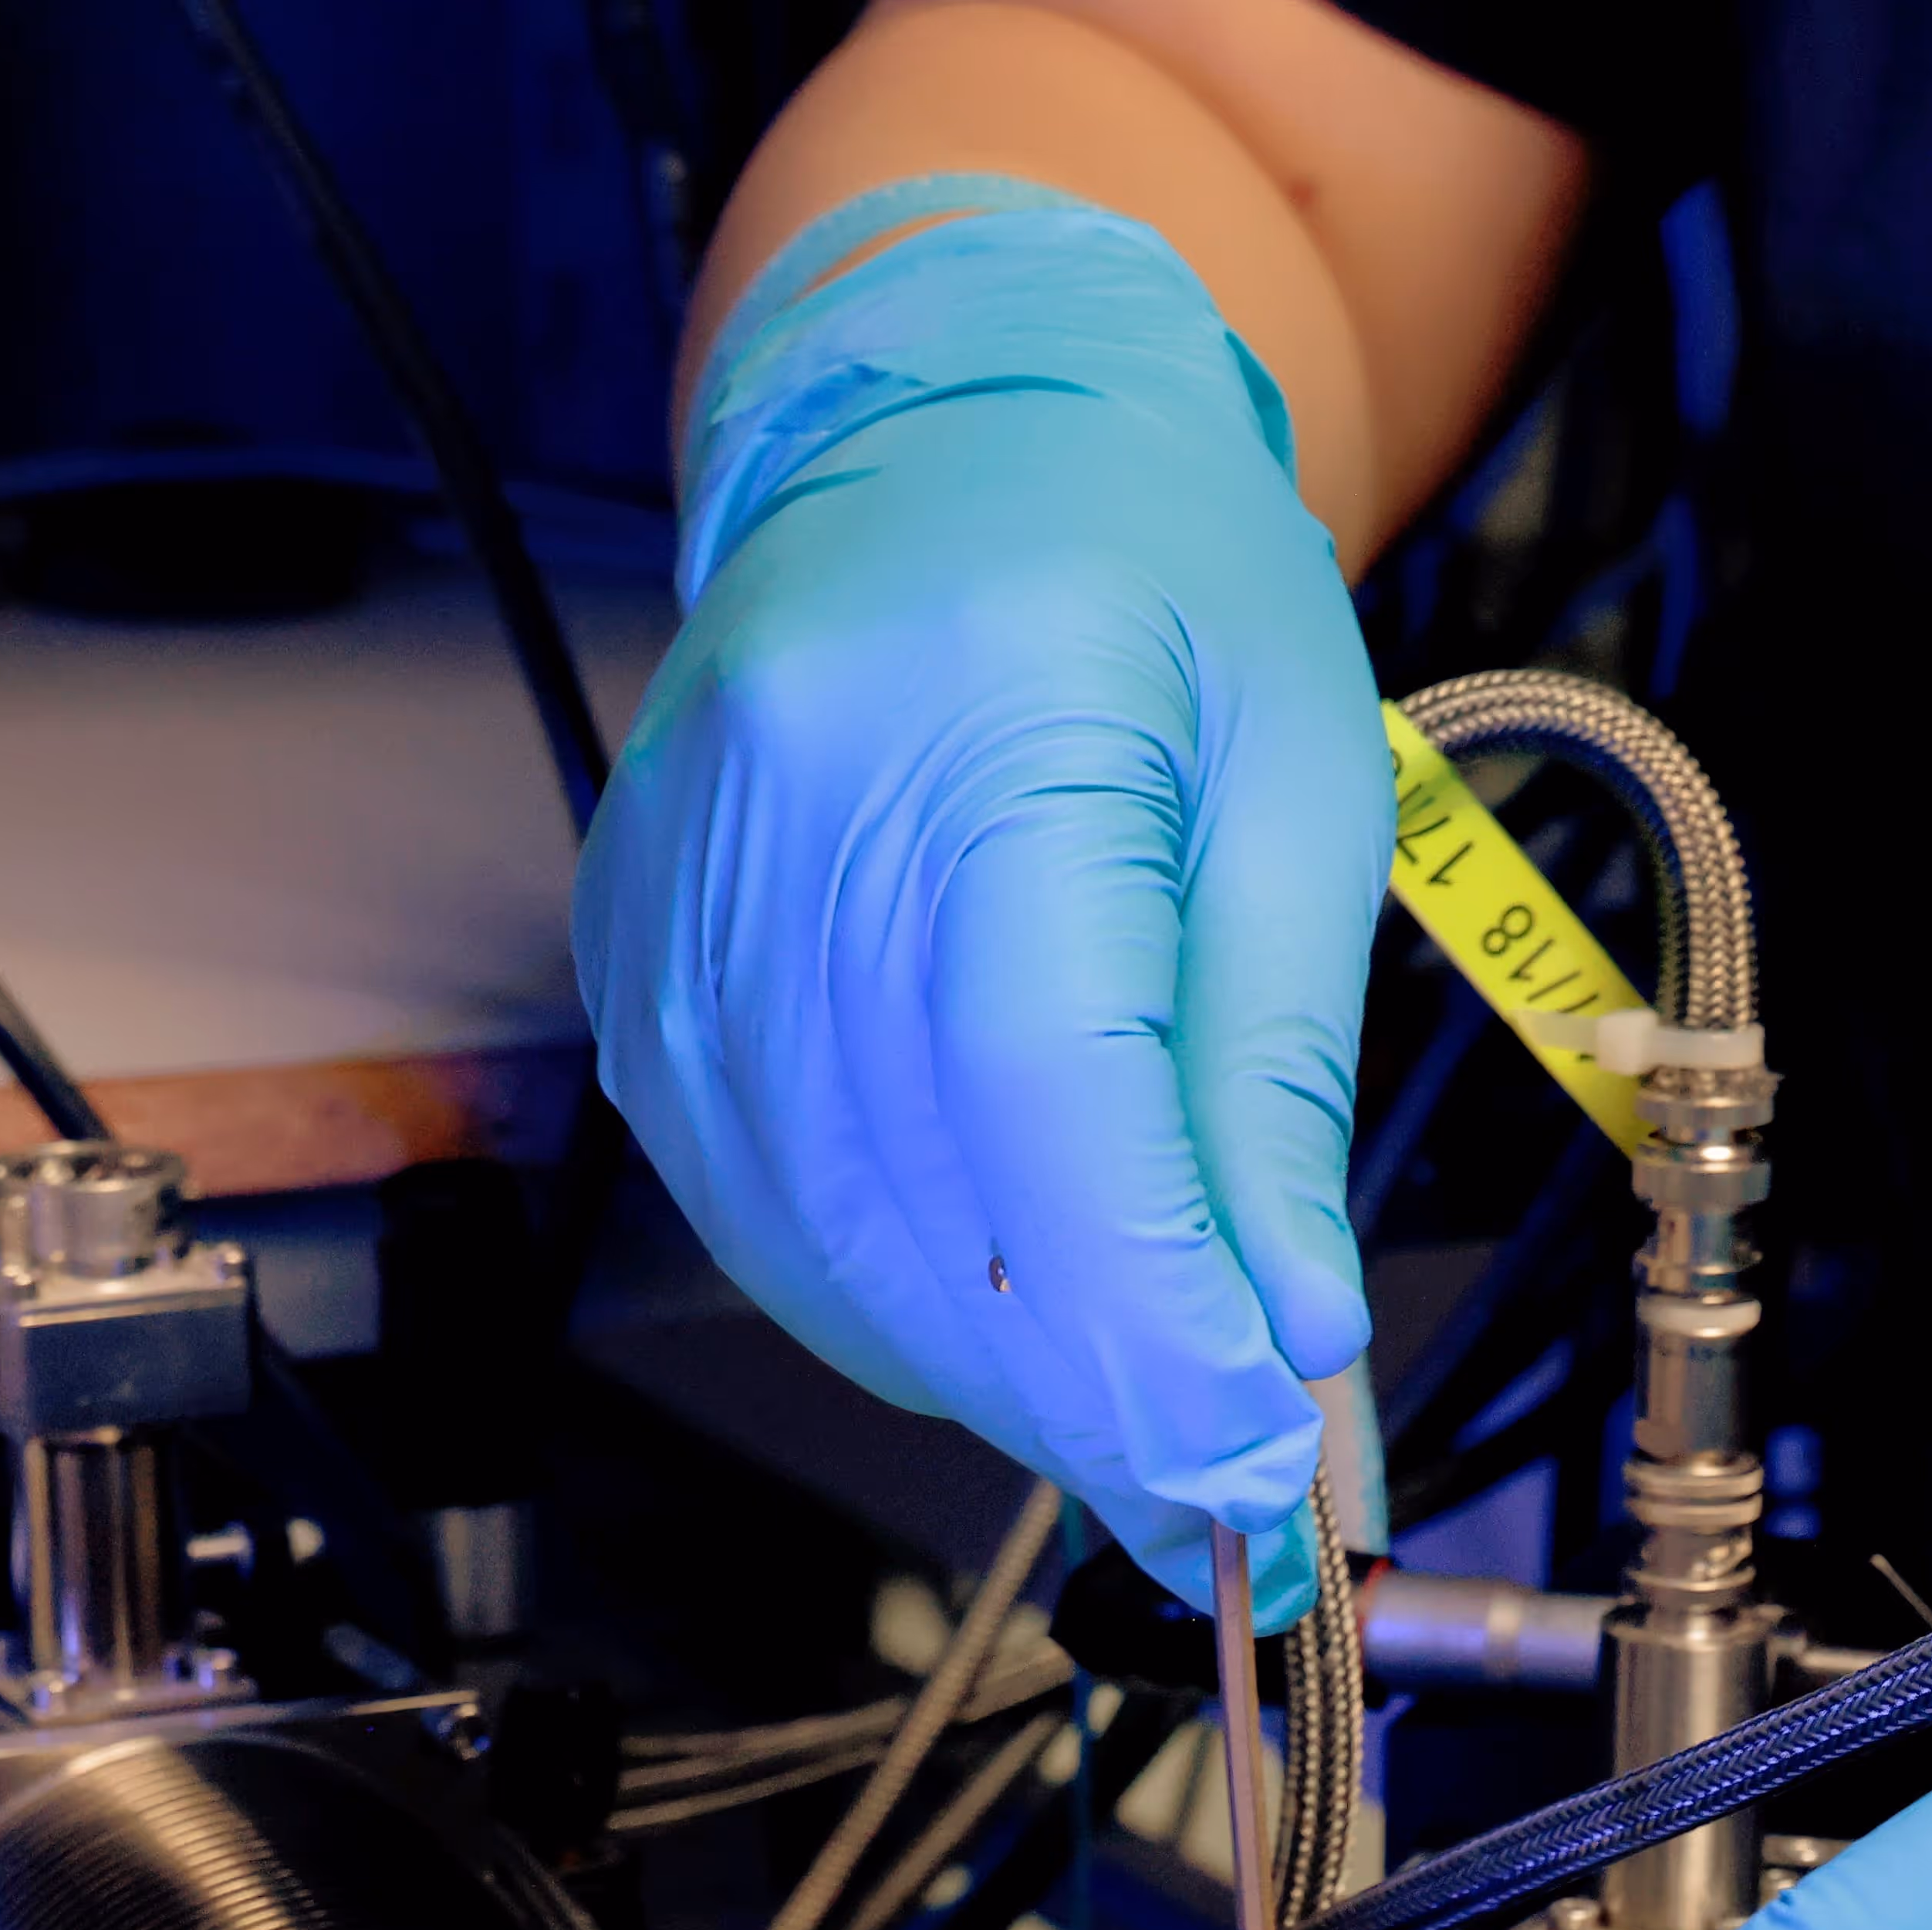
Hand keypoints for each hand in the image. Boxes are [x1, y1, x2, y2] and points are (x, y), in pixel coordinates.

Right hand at [578, 189, 1387, 1616]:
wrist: (958, 433)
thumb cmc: (1152, 582)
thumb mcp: (1292, 799)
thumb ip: (1272, 1081)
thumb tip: (1290, 1339)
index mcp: (980, 712)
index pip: (1044, 1087)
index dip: (1147, 1319)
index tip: (1255, 1467)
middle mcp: (786, 803)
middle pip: (927, 1197)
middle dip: (1097, 1393)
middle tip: (1236, 1493)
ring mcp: (679, 897)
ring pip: (831, 1243)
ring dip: (1002, 1379)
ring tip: (1150, 1423)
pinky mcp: (638, 971)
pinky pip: (762, 1209)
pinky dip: (897, 1308)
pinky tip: (1014, 1325)